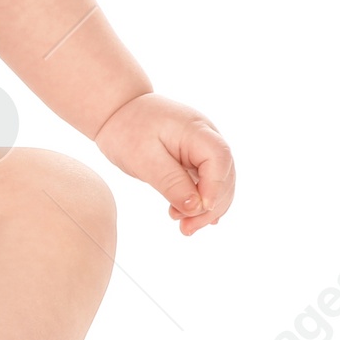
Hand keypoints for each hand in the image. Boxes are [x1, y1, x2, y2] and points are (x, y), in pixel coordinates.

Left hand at [92, 92, 233, 234]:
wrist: (115, 110)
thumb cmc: (127, 129)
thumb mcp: (143, 158)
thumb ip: (171, 182)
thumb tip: (197, 208)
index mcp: (196, 130)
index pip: (219, 159)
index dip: (215, 188)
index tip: (199, 210)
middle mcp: (206, 137)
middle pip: (224, 175)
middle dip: (210, 206)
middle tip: (186, 229)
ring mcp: (202, 147)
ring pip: (218, 182)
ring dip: (205, 207)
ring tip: (184, 227)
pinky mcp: (194, 157)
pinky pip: (206, 181)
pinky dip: (200, 200)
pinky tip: (192, 218)